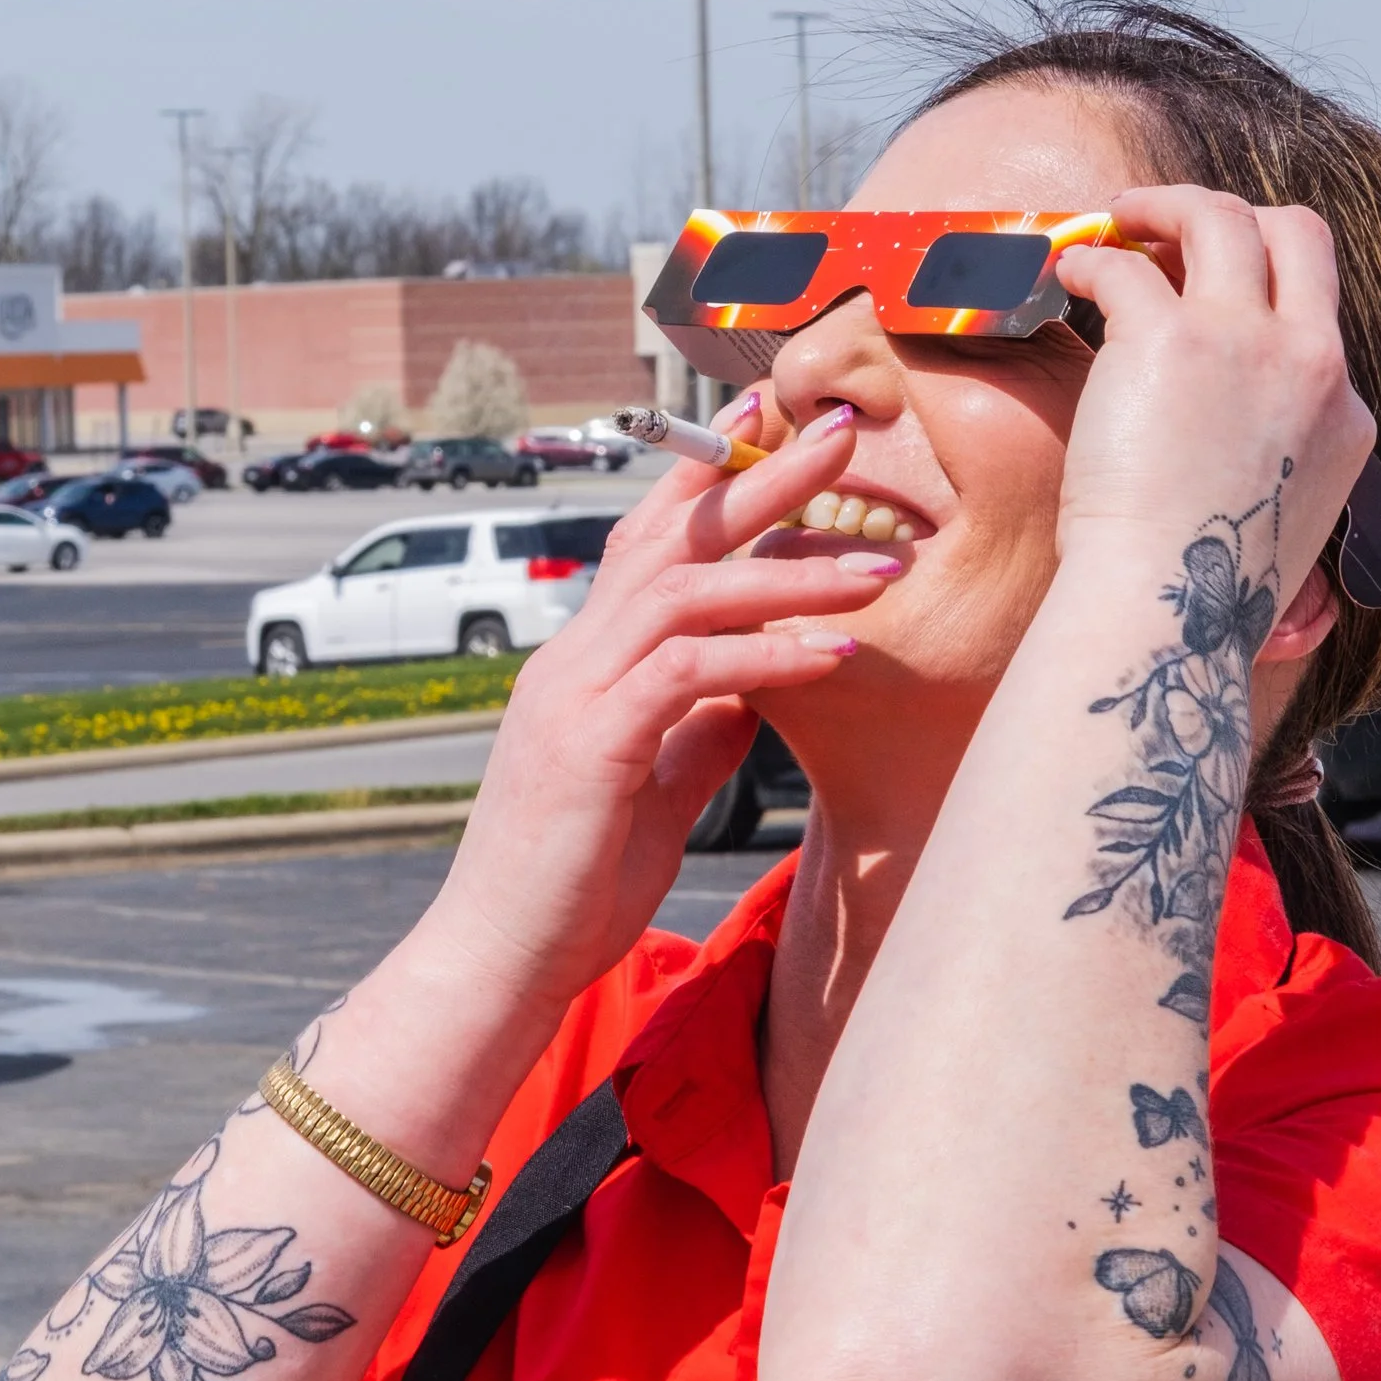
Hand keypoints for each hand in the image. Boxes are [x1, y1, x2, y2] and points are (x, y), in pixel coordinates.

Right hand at [425, 401, 904, 1010]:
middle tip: (845, 431)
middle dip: (760, 478)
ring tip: (881, 566)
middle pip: (672, 536)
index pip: (648, 540)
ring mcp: (578, 695)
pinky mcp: (594, 744)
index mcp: (586, 660)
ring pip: (686, 592)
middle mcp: (575, 657)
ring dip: (789, 569)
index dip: (708, 476)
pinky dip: (769, 656)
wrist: (499, 959)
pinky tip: (837, 655)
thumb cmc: (573, 882)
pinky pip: (692, 674)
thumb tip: (754, 687)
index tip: (774, 422)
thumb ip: (698, 724)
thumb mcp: (653, 785)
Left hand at [1053, 187, 1374, 621]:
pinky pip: (1128, 262)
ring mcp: (1243, 341)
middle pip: (1300, 234)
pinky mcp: (1167, 336)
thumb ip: (1281, 473)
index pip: (1316, 318)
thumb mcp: (1284, 524)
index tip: (1204, 300)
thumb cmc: (1202, 591)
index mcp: (1342, 414)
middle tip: (1176, 226)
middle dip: (1241, 215)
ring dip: (1167, 203)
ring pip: (1222, 217)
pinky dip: (1095, 256)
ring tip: (1121, 216)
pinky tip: (1070, 274)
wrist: (1168, 610)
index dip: (1259, 296)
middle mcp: (1309, 363)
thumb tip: (1241, 462)